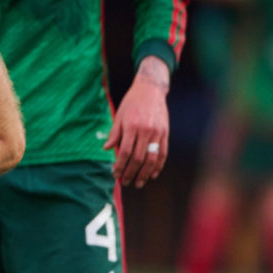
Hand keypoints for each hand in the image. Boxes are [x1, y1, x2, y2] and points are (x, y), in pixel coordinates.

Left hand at [104, 56, 170, 186]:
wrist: (151, 90)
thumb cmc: (131, 103)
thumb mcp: (119, 115)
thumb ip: (114, 133)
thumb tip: (106, 149)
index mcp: (131, 126)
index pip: (125, 152)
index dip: (120, 166)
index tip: (115, 174)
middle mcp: (145, 131)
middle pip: (138, 158)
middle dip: (131, 172)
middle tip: (125, 182)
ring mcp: (158, 133)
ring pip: (152, 158)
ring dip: (145, 173)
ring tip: (138, 183)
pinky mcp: (165, 133)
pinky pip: (163, 153)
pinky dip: (158, 165)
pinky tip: (153, 174)